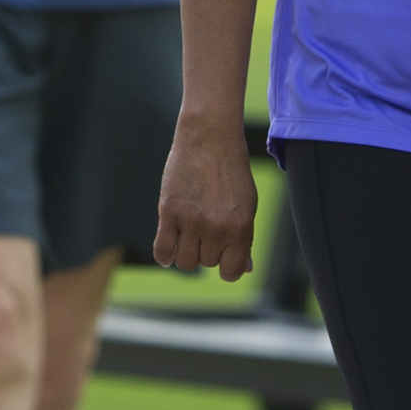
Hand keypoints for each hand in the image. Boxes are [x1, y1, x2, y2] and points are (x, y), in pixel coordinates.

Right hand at [149, 109, 255, 282]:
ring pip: (184, 262)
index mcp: (240, 228)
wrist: (209, 137)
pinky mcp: (168, 211)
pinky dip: (164, 256)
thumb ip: (244, 238)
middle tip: (206, 227)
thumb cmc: (231, 171)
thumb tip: (245, 269)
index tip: (223, 256)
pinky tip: (170, 243)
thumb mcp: (247, 205)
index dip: (227, 267)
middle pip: (206, 263)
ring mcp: (191, 221)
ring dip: (186, 252)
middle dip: (206, 250)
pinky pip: (163, 250)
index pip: (231, 272)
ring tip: (188, 234)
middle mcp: (216, 228)